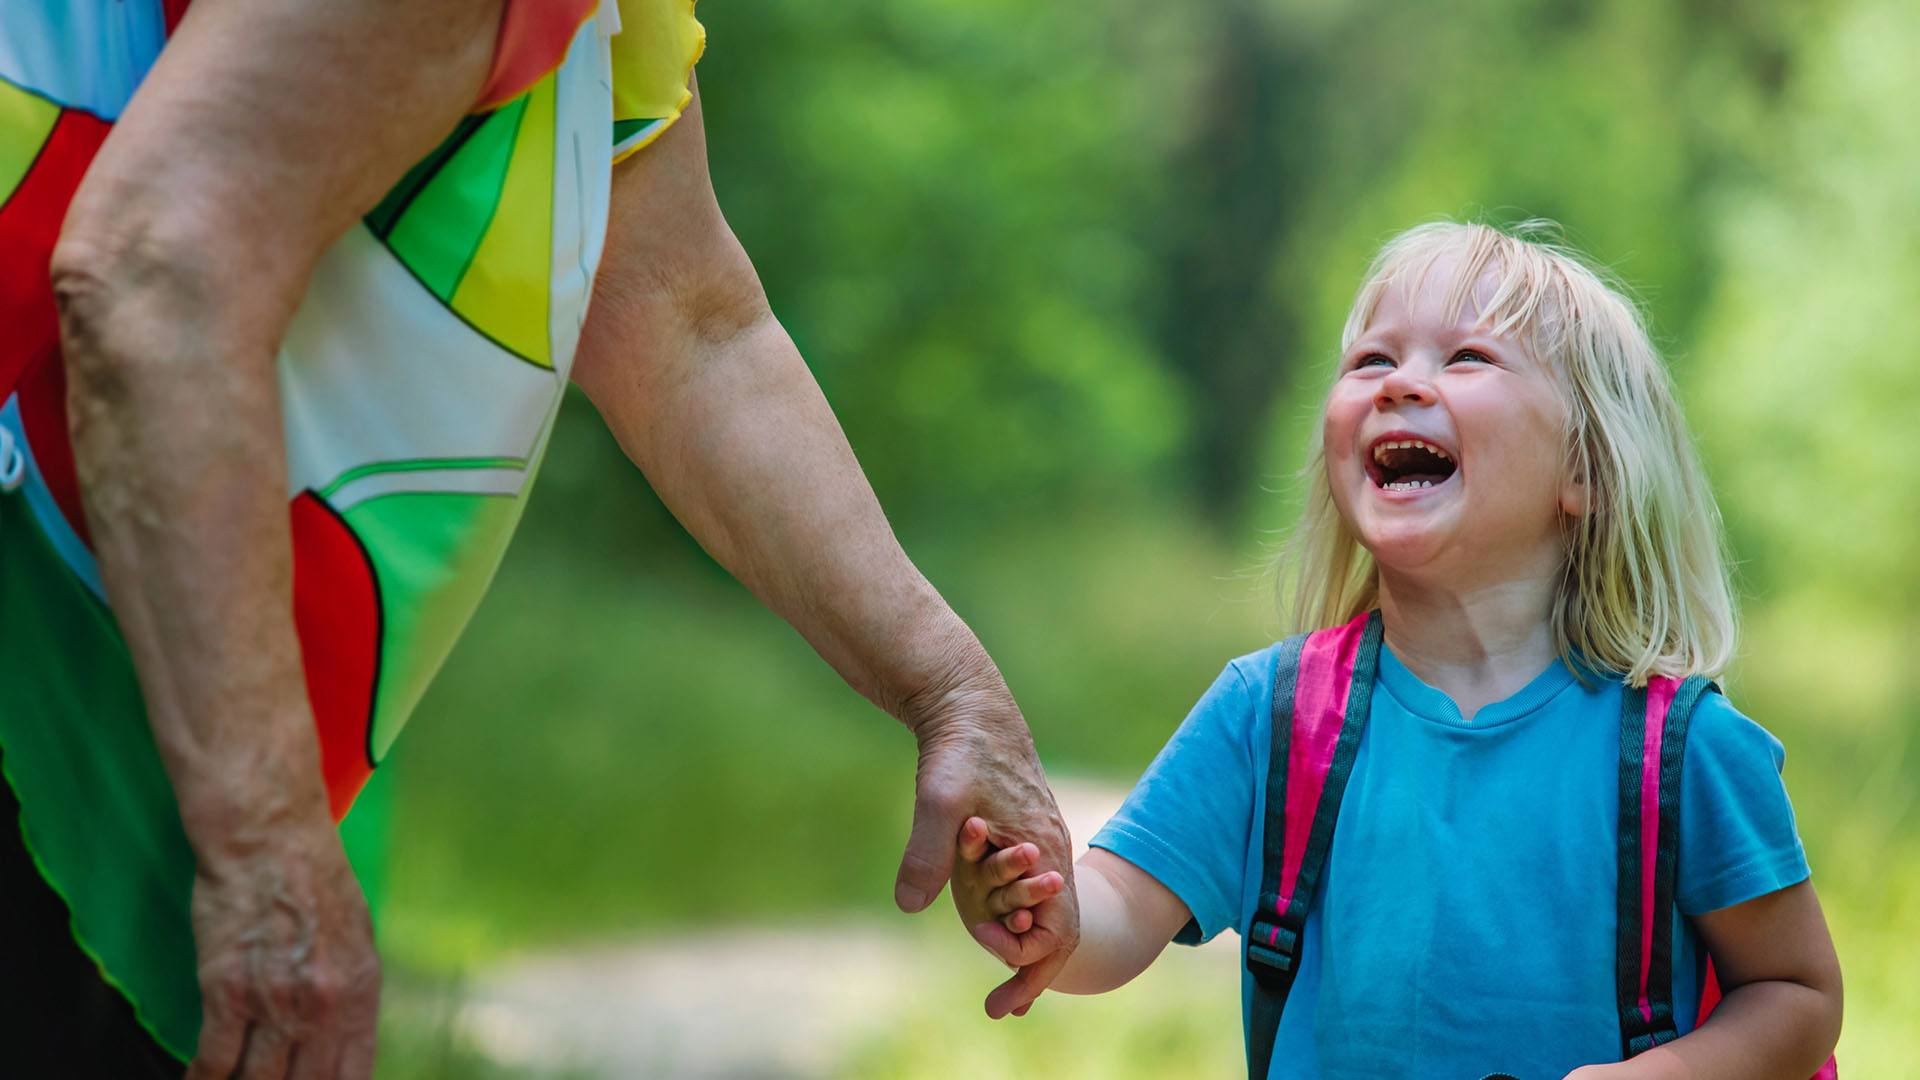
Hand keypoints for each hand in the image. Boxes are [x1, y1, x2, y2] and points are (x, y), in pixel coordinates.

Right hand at [185, 818, 379, 1078]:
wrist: (271, 840)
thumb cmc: (313, 879)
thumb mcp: (357, 935)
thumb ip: (349, 991)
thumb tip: (342, 1034)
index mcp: (360, 993)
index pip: (353, 1075)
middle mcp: (323, 1006)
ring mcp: (275, 1003)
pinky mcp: (227, 992)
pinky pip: (214, 1059)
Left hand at [894, 705, 1079, 1017]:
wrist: (969, 706)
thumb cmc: (960, 749)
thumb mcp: (938, 798)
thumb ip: (928, 852)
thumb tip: (911, 907)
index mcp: (1044, 848)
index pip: (1060, 931)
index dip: (1033, 968)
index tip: (1001, 994)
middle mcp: (1050, 850)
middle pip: (1057, 929)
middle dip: (1032, 972)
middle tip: (1002, 1009)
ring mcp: (1039, 842)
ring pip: (1043, 910)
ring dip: (1023, 947)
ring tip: (1003, 987)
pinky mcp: (1021, 834)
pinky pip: (1028, 889)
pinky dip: (1015, 919)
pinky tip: (993, 932)